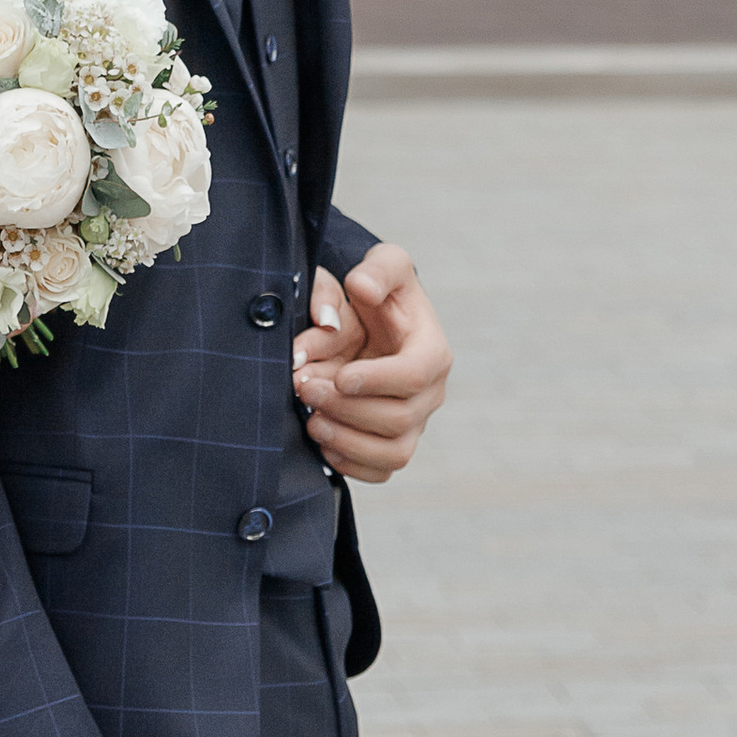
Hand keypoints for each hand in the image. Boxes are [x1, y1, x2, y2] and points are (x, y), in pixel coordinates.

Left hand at [294, 240, 451, 483]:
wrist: (371, 321)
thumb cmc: (379, 291)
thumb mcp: (383, 264)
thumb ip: (377, 269)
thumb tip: (362, 288)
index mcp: (431, 350)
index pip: (415, 375)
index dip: (378, 381)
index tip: (340, 376)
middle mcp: (430, 392)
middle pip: (400, 419)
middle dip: (348, 408)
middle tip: (305, 388)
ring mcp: (415, 423)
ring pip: (394, 453)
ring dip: (348, 440)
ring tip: (311, 419)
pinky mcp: (394, 444)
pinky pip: (382, 472)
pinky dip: (352, 464)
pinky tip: (322, 441)